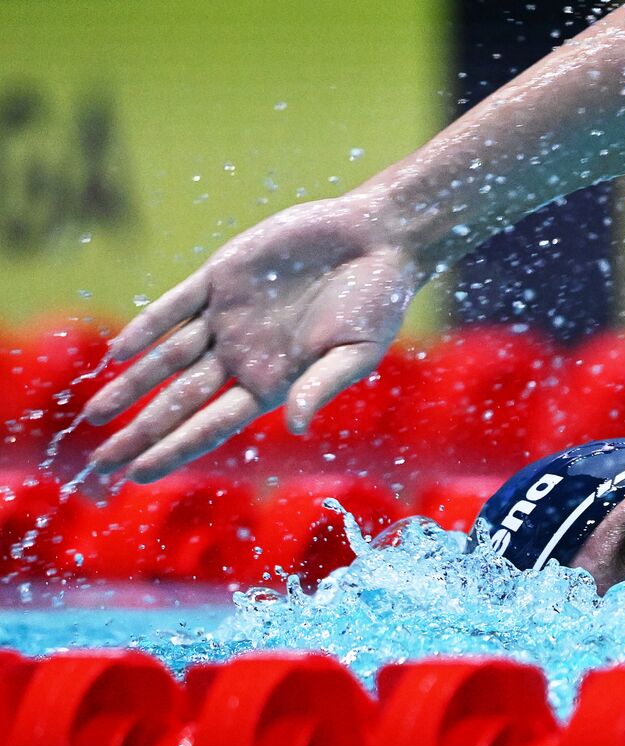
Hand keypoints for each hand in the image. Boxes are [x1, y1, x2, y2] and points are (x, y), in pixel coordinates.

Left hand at [83, 193, 420, 481]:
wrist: (378, 239)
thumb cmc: (379, 302)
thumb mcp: (358, 352)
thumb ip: (321, 386)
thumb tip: (294, 426)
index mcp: (273, 382)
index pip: (212, 425)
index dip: (174, 450)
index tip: (138, 474)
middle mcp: (242, 355)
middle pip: (178, 401)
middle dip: (138, 432)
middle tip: (101, 464)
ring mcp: (228, 317)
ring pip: (166, 359)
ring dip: (129, 386)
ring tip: (93, 415)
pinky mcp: (221, 276)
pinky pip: (174, 306)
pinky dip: (147, 327)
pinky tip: (119, 352)